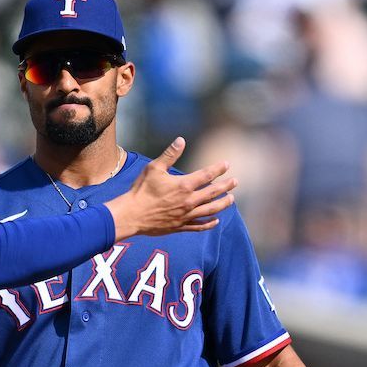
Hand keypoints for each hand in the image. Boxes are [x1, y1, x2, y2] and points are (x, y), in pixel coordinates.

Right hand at [105, 137, 235, 238]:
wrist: (131, 215)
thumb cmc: (141, 190)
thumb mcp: (154, 168)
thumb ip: (170, 155)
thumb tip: (181, 140)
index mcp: (184, 185)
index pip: (207, 175)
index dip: (218, 169)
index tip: (227, 164)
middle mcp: (189, 201)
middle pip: (213, 192)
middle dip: (226, 186)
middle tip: (235, 182)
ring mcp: (186, 215)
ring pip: (211, 210)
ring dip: (223, 204)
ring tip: (231, 199)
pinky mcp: (180, 226)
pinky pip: (199, 226)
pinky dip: (209, 224)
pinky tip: (216, 221)